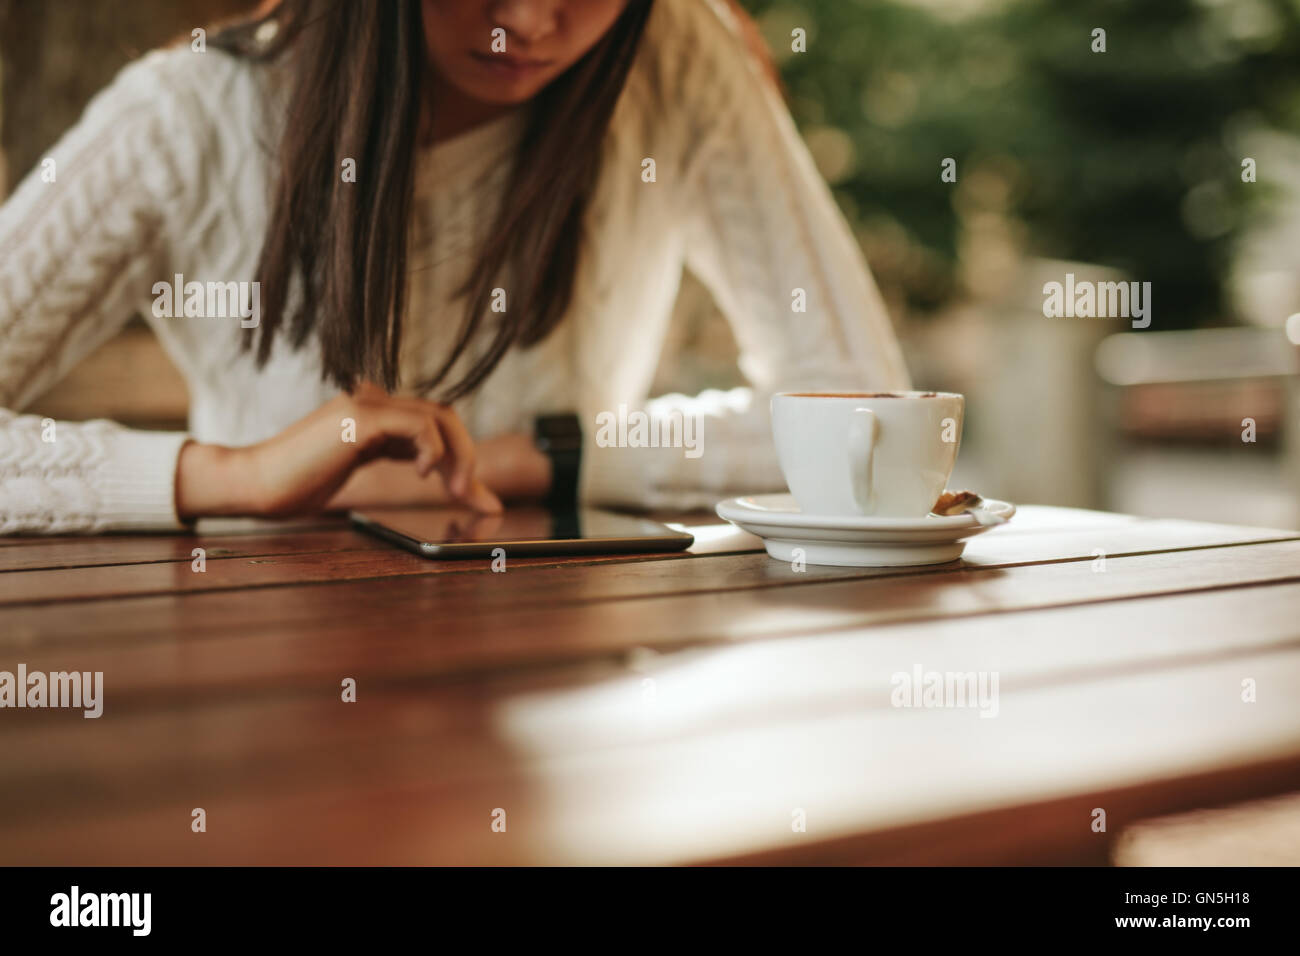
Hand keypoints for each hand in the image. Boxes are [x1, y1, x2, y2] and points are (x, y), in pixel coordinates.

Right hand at [175, 383, 501, 518]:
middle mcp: (373, 403)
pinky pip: (418, 422)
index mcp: (375, 417)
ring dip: (459, 454)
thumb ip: (402, 470)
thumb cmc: (296, 485)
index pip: (433, 427)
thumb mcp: (361, 477)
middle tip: (472, 496)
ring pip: (438, 415)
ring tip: (458, 490)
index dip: (460, 458)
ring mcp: (366, 405)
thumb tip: (443, 489)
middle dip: (467, 455)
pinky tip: (423, 472)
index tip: (477, 499)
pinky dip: (432, 447)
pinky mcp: (360, 418)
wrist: (252, 483)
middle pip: (443, 416)